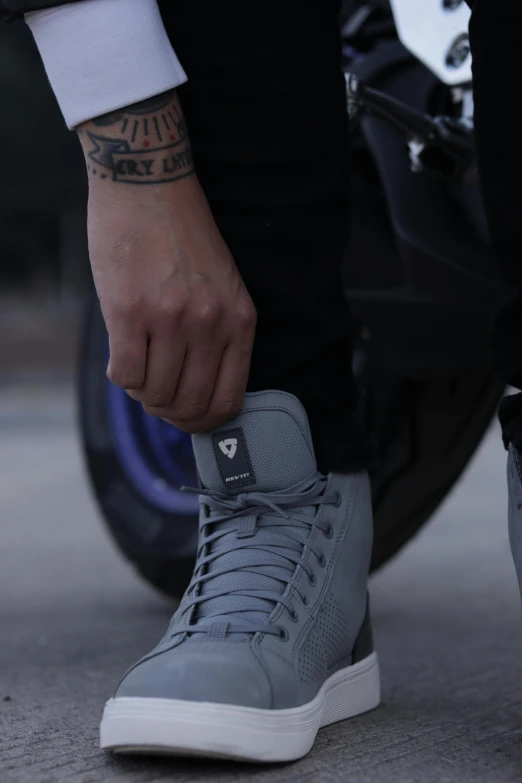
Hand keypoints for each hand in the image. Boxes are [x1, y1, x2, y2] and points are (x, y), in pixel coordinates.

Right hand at [78, 91, 255, 432]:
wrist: (149, 185)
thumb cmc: (184, 236)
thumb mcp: (224, 286)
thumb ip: (218, 336)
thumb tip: (196, 391)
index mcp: (240, 321)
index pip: (229, 398)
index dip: (206, 422)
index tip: (189, 418)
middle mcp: (210, 324)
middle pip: (190, 404)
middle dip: (171, 413)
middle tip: (157, 399)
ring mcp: (170, 320)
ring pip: (155, 394)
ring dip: (144, 393)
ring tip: (139, 370)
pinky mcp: (129, 312)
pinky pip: (125, 375)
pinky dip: (122, 376)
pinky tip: (122, 355)